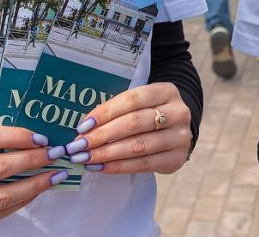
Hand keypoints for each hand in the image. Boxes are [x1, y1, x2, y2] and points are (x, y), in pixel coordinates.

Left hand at [59, 82, 191, 173]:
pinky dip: (118, 167)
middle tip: (78, 145)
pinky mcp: (177, 159)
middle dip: (102, 136)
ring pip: (138, 146)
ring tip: (85, 158)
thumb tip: (84, 127)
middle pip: (134, 123)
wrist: (177, 130)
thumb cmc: (149, 113)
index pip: (132, 99)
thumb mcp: (141, 103)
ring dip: (107, 154)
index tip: (83, 125)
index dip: (106, 112)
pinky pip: (143, 165)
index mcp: (166, 91)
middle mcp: (178, 112)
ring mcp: (180, 137)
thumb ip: (118, 110)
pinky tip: (100, 167)